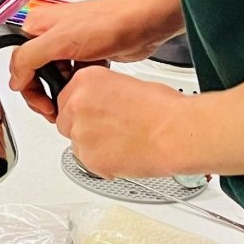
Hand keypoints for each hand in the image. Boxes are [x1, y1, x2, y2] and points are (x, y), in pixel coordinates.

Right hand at [10, 0, 180, 119]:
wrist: (143, 23)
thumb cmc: (107, 22)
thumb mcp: (60, 41)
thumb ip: (29, 58)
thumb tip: (14, 79)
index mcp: (36, 26)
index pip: (19, 63)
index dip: (28, 88)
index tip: (43, 105)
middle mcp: (50, 34)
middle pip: (35, 72)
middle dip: (45, 92)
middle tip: (56, 108)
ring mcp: (69, 45)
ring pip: (55, 76)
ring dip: (62, 89)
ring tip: (73, 98)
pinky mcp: (87, 54)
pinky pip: (74, 76)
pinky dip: (78, 84)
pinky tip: (87, 86)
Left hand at [56, 66, 186, 178]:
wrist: (177, 133)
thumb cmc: (163, 109)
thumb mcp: (126, 83)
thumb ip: (102, 93)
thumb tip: (99, 104)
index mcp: (85, 81)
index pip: (66, 97)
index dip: (81, 110)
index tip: (92, 115)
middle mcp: (77, 104)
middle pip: (66, 121)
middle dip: (83, 128)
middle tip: (108, 131)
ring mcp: (81, 132)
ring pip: (76, 143)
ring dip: (93, 146)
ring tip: (122, 144)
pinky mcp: (89, 158)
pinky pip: (88, 163)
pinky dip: (103, 163)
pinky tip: (124, 155)